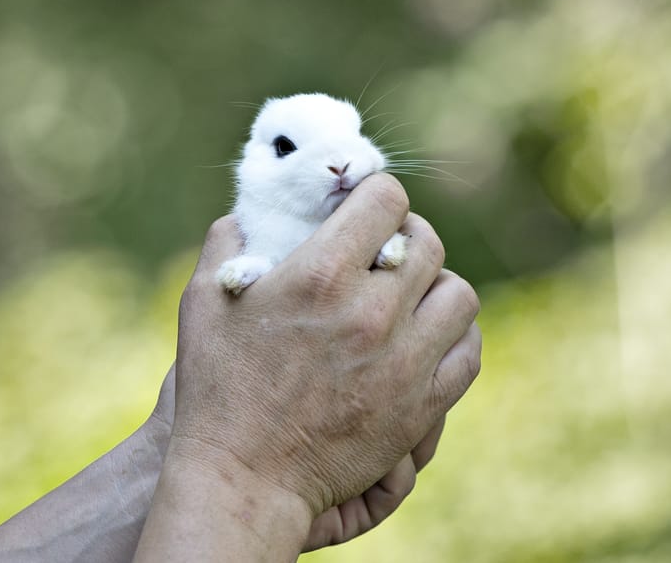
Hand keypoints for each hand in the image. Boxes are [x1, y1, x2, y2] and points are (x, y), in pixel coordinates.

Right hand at [166, 174, 480, 523]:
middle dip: (406, 235)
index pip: (387, 200)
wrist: (242, 477)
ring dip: (436, 284)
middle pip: (427, 243)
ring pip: (459, 294)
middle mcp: (371, 312)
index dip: (378, 194)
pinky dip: (454, 335)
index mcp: (319, 275)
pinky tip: (427, 336)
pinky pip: (468, 352)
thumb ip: (227, 241)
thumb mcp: (203, 299)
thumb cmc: (216, 386)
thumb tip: (246, 214)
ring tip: (410, 294)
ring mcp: (402, 362)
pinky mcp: (418, 407)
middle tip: (385, 249)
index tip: (365, 207)